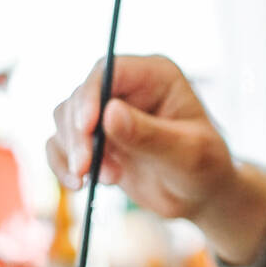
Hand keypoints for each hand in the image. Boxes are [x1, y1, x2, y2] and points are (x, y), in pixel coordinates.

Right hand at [48, 55, 232, 215]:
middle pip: (80, 96)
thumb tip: (109, 114)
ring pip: (65, 120)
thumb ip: (150, 135)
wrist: (199, 195)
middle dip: (77, 134)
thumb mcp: (188, 154)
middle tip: (87, 168)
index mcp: (154, 76)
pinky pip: (60, 145)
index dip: (90, 96)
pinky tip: (80, 185)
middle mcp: (126, 89)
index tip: (86, 128)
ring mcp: (107, 114)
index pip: (108, 71)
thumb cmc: (205, 168)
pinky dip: (62, 164)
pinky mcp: (95, 140)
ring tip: (107, 180)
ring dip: (73, 152)